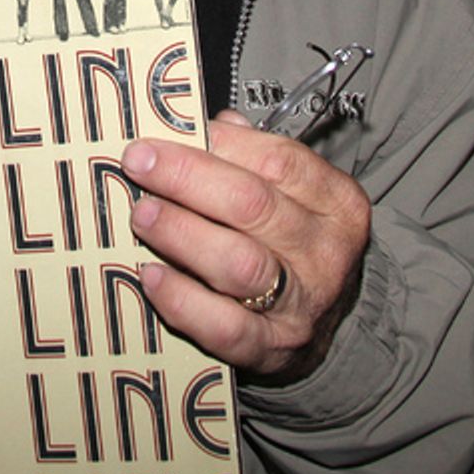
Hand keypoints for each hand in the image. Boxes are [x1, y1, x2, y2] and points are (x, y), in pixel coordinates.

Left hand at [122, 112, 369, 384]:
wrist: (324, 324)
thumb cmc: (291, 240)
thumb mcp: (289, 193)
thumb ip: (248, 156)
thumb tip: (191, 123)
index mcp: (335, 200)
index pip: (279, 160)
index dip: (219, 142)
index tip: (167, 130)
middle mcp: (325, 251)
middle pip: (252, 205)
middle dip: (186, 178)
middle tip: (138, 162)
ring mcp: (302, 304)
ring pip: (239, 262)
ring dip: (181, 233)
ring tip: (141, 213)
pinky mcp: (272, 350)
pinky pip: (225, 326)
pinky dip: (183, 299)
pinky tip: (151, 275)